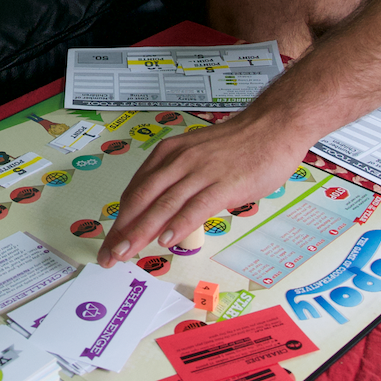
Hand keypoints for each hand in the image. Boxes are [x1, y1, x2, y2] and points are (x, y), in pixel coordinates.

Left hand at [96, 112, 305, 266]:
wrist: (272, 125)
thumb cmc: (237, 144)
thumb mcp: (195, 156)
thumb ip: (177, 180)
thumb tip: (160, 211)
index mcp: (168, 154)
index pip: (135, 191)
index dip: (120, 220)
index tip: (110, 241)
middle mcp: (179, 161)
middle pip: (141, 199)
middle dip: (122, 230)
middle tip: (109, 254)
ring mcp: (200, 172)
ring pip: (163, 205)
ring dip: (141, 232)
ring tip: (125, 253)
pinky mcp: (224, 184)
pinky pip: (196, 206)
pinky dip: (179, 225)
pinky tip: (166, 240)